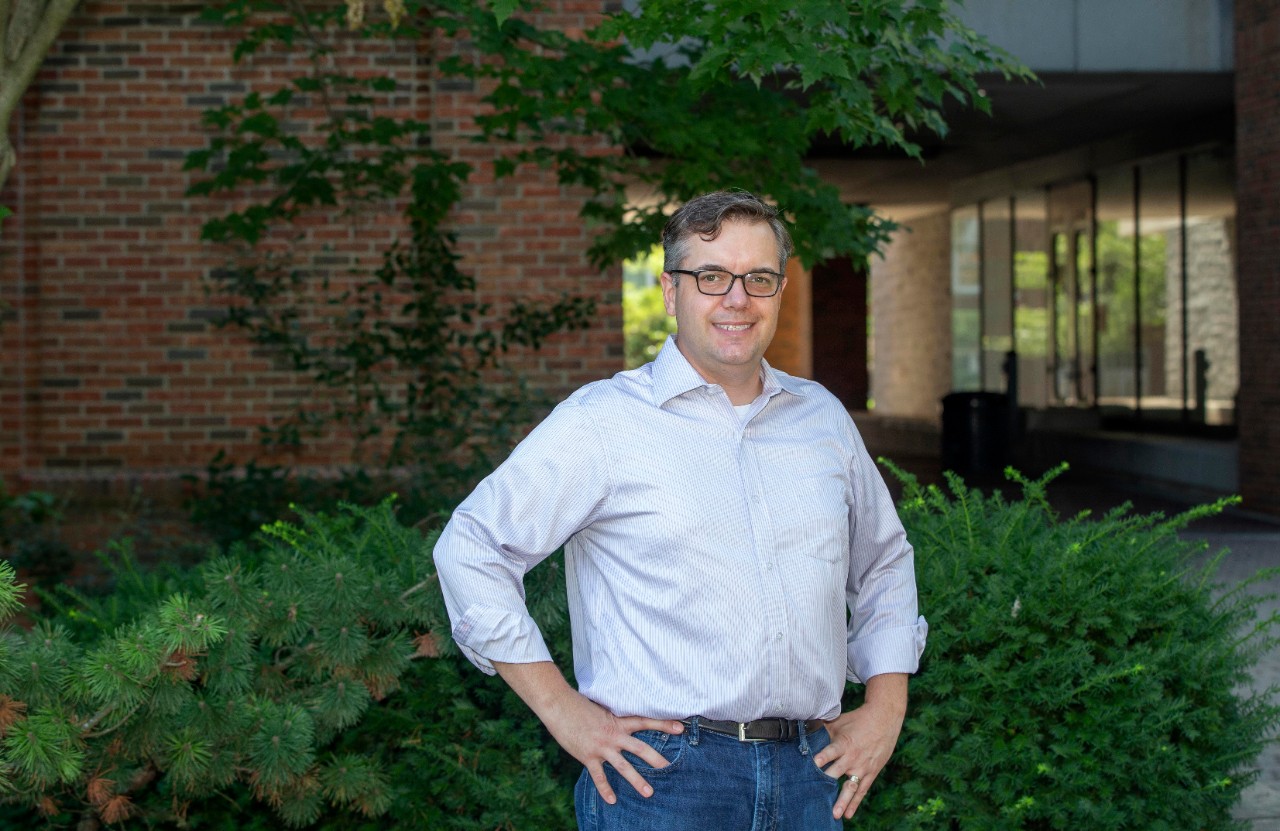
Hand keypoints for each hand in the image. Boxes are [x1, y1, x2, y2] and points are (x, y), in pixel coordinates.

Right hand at [493, 661, 683, 803]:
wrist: (559, 706)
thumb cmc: (579, 705)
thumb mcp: (601, 709)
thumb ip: (613, 718)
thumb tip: (622, 719)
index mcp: (618, 721)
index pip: (645, 722)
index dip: (663, 725)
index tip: (681, 728)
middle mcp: (613, 735)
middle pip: (639, 748)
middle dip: (655, 759)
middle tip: (670, 768)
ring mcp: (601, 747)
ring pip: (623, 766)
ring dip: (637, 780)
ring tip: (649, 792)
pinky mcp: (588, 756)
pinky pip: (599, 776)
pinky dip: (605, 789)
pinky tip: (612, 800)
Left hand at [812, 673, 907, 818]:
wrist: (884, 719)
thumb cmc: (857, 720)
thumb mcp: (839, 722)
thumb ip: (823, 731)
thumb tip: (804, 731)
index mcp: (844, 743)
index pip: (831, 751)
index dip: (822, 758)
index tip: (814, 764)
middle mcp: (852, 757)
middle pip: (837, 773)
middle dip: (826, 783)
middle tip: (816, 795)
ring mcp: (862, 767)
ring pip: (851, 787)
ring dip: (842, 801)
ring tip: (835, 814)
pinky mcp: (871, 773)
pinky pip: (862, 791)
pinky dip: (855, 803)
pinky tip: (848, 814)